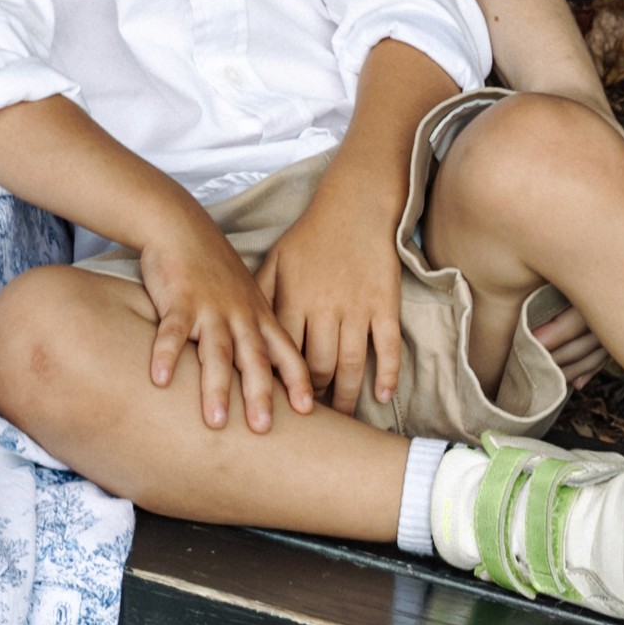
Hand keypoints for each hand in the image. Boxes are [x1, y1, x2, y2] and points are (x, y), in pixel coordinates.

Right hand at [133, 211, 317, 435]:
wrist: (182, 227)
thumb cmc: (214, 270)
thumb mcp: (246, 298)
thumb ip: (256, 332)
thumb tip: (269, 374)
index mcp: (259, 317)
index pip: (286, 352)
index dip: (297, 381)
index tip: (308, 411)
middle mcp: (240, 315)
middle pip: (254, 358)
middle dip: (260, 395)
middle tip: (263, 430)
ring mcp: (210, 308)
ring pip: (216, 351)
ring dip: (216, 387)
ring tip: (216, 422)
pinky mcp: (179, 300)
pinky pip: (172, 331)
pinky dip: (166, 355)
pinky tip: (160, 380)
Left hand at [260, 188, 409, 424]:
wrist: (355, 205)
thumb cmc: (311, 236)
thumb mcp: (277, 260)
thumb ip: (258, 294)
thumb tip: (236, 326)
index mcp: (292, 299)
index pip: (282, 354)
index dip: (279, 384)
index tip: (276, 405)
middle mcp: (323, 307)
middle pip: (316, 366)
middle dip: (313, 398)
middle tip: (311, 419)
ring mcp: (356, 307)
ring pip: (350, 365)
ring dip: (346, 397)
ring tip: (341, 418)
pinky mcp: (384, 304)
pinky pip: (387, 346)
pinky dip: (387, 374)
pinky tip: (383, 397)